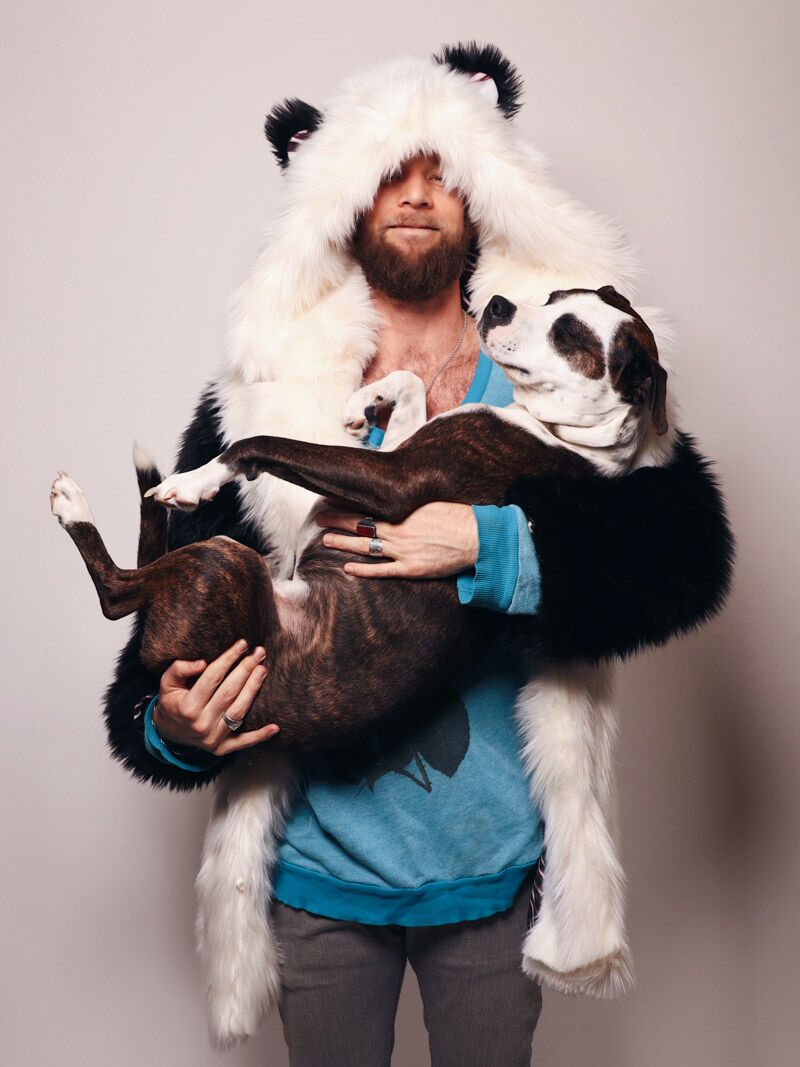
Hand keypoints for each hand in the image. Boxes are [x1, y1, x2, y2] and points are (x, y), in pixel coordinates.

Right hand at [154, 639, 279, 755]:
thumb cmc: (172, 703)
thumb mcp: (167, 683)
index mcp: (187, 707)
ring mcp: (213, 738)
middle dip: (246, 670)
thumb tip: (202, 663)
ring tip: (262, 670)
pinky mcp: (222, 748)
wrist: (168, 735)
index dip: (228, 659)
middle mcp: (201, 723)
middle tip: (259, 653)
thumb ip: (179, 669)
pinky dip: (260, 736)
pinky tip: (275, 727)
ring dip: (253, 690)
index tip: (242, 644)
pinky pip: (244, 742)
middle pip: (229, 692)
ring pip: (239, 712)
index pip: (212, 677)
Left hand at [316, 501, 477, 578]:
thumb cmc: (458, 516)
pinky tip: (347, 568)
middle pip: (361, 523)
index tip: (332, 498)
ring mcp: (403, 551)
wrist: (477, 537)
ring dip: (344, 542)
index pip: (368, 505)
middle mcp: (399, 530)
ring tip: (326, 540)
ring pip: (366, 545)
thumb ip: (411, 502)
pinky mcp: (411, 568)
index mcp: (403, 511)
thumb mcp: (431, 502)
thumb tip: (398, 494)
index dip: (348, 503)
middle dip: (338, 520)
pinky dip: (363, 570)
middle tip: (319, 518)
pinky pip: (381, 570)